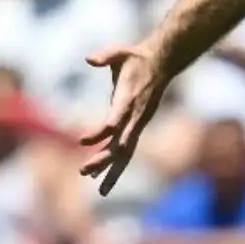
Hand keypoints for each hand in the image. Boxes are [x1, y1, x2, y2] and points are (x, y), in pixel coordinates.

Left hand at [78, 43, 170, 195]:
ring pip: (126, 152)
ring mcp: (139, 123)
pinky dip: (115, 164)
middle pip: (121, 143)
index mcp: (129, 99)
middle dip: (104, 159)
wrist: (163, 62)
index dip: (100, 132)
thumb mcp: (120, 52)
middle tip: (84, 171)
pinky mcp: (138, 126)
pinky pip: (126, 149)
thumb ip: (105, 55)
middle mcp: (135, 116)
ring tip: (100, 191)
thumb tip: (90, 58)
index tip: (81, 141)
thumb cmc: (137, 58)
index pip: (115, 120)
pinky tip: (101, 178)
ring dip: (112, 170)